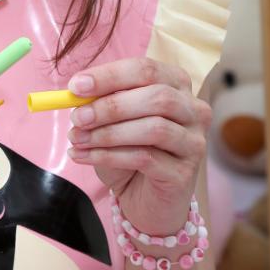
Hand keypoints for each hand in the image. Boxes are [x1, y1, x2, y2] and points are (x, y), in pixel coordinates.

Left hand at [66, 58, 211, 237]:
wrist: (145, 199)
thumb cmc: (128, 152)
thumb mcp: (111, 121)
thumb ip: (101, 102)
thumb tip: (77, 92)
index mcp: (176, 85)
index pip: (146, 69)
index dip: (109, 76)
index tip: (75, 86)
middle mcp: (193, 110)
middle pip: (156, 96)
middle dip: (110, 106)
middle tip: (77, 117)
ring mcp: (194, 142)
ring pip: (154, 128)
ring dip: (108, 133)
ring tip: (77, 139)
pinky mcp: (185, 172)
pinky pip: (146, 158)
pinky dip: (109, 155)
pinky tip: (85, 156)